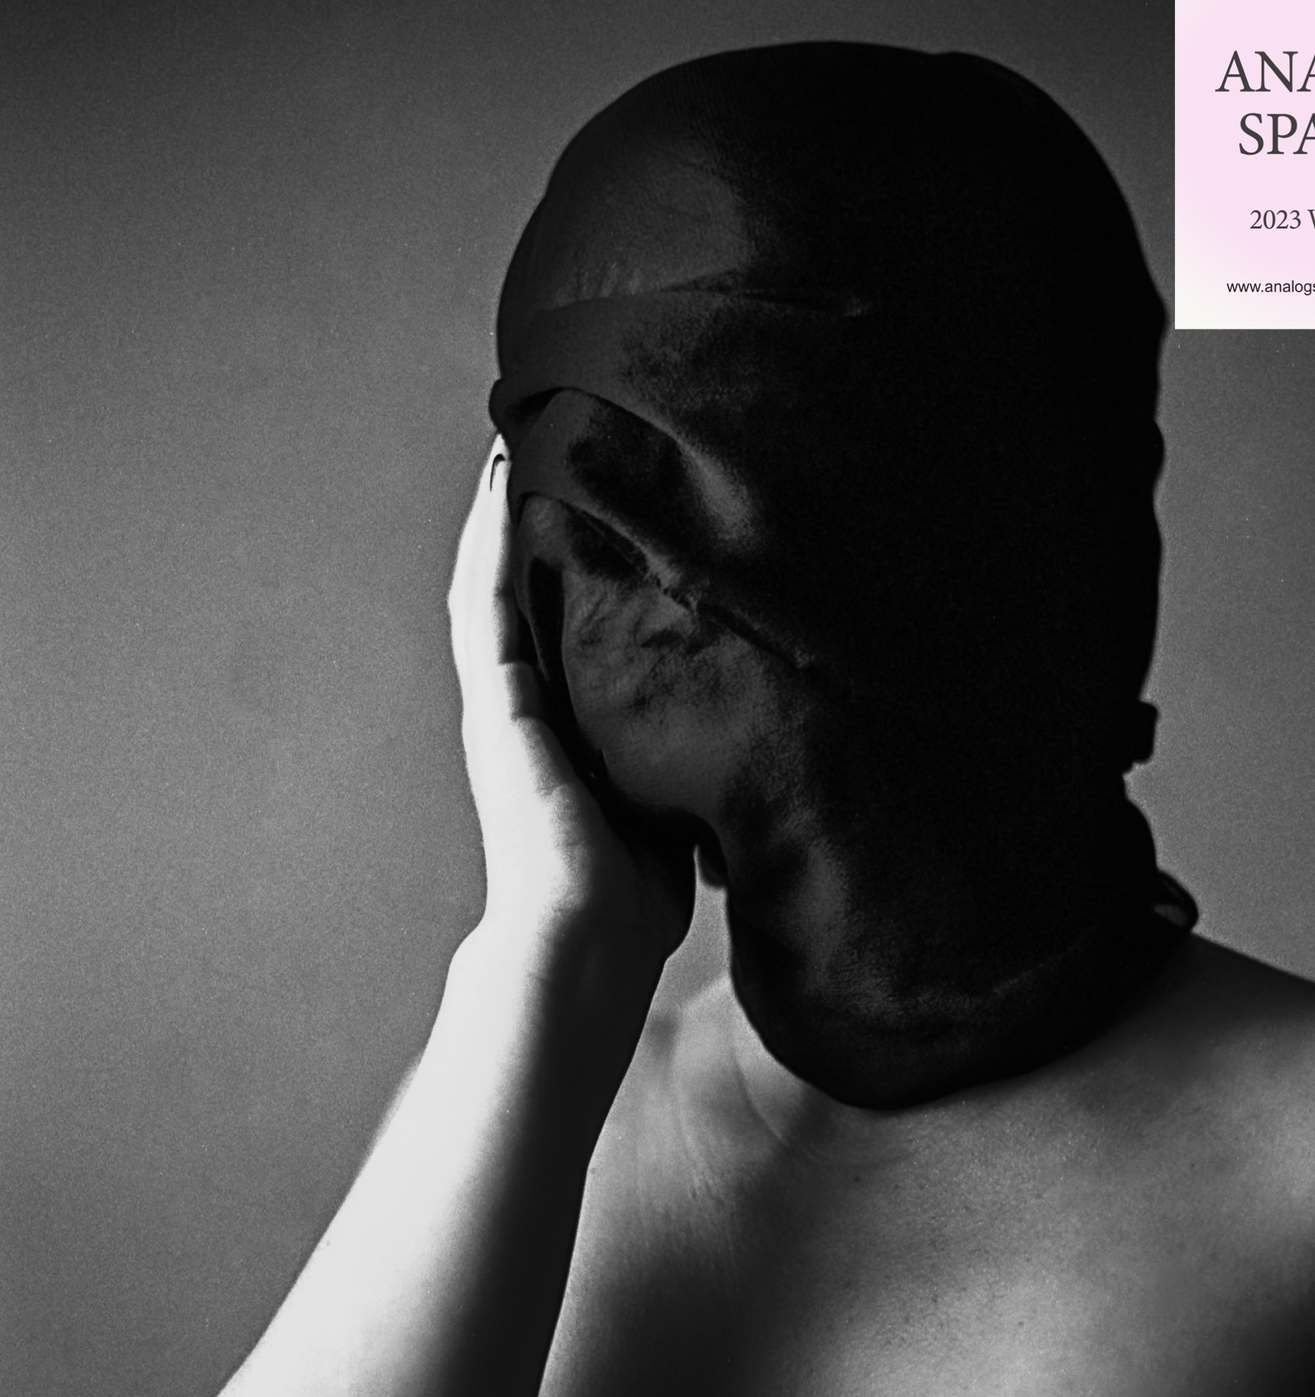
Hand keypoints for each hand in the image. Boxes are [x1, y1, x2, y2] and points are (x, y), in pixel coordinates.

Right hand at [447, 440, 694, 970]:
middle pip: (517, 601)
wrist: (588, 937)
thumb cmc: (631, 905)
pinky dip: (490, 542)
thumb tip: (734, 746)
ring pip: (489, 589)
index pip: (557, 638)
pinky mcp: (496, 702)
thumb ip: (680, 774)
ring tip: (509, 448)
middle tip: (535, 457)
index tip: (584, 522)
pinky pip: (487, 602)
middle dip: (523, 532)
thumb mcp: (667, 817)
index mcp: (559, 741)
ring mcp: (500, 706)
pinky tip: (500, 485)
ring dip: (497, 520)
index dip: (562, 579)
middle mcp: (522, 717)